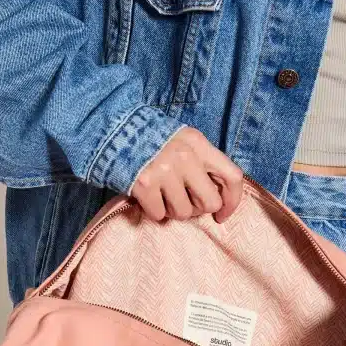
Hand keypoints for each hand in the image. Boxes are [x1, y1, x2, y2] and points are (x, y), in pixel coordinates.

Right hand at [129, 126, 243, 223]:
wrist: (112, 130)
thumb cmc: (153, 141)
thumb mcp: (183, 141)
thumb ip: (202, 163)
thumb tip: (218, 198)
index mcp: (198, 144)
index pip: (233, 176)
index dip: (232, 202)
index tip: (222, 214)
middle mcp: (185, 156)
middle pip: (210, 202)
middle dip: (198, 209)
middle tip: (185, 202)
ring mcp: (164, 171)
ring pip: (183, 213)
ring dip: (173, 210)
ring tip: (162, 195)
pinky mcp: (144, 185)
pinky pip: (159, 215)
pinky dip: (153, 211)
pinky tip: (148, 196)